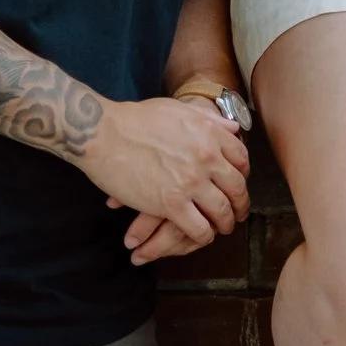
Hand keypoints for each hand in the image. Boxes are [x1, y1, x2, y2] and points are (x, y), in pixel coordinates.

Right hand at [81, 95, 250, 259]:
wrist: (102, 134)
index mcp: (209, 134)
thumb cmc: (135, 120)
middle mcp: (206, 158)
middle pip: (237, 188)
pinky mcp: (171, 204)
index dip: (243, 175)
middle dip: (240, 204)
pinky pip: (199, 228)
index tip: (237, 184)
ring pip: (222, 211)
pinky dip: (204, 235)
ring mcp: (190, 182)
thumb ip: (209, 120)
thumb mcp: (177, 110)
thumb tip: (234, 129)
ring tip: (222, 227)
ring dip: (225, 223)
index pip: (241, 159)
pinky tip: (201, 235)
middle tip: (237, 212)